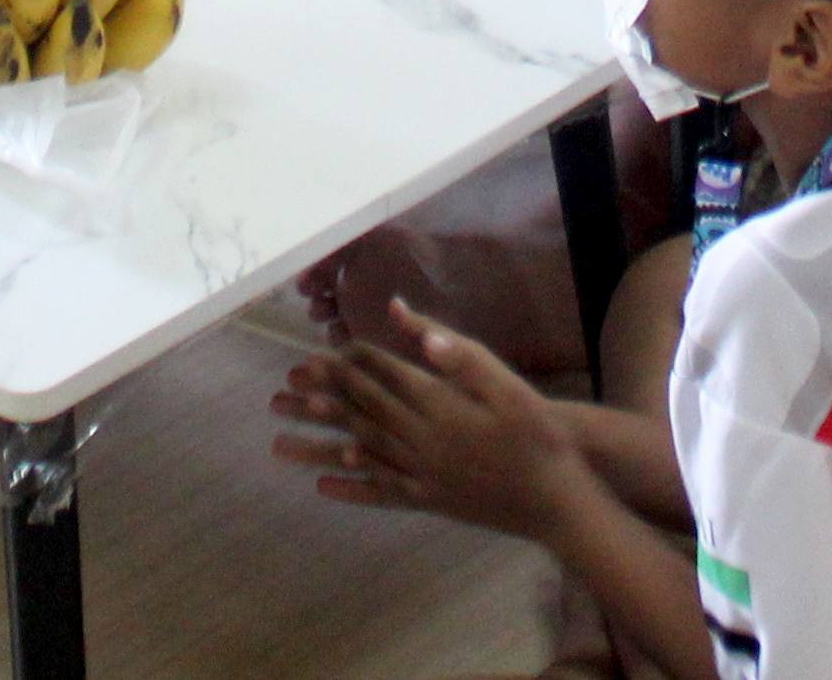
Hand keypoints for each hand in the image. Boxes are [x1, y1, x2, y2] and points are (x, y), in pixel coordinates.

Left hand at [268, 298, 599, 544]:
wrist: (553, 497)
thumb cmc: (537, 435)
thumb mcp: (508, 385)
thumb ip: (462, 357)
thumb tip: (419, 332)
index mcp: (439, 406)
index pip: (385, 376)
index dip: (352, 361)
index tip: (321, 351)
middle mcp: (420, 440)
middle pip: (361, 412)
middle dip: (322, 396)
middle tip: (285, 385)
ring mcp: (420, 474)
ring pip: (358, 453)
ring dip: (317, 444)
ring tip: (278, 440)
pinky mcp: (427, 500)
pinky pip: (380, 493)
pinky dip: (351, 489)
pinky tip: (324, 487)